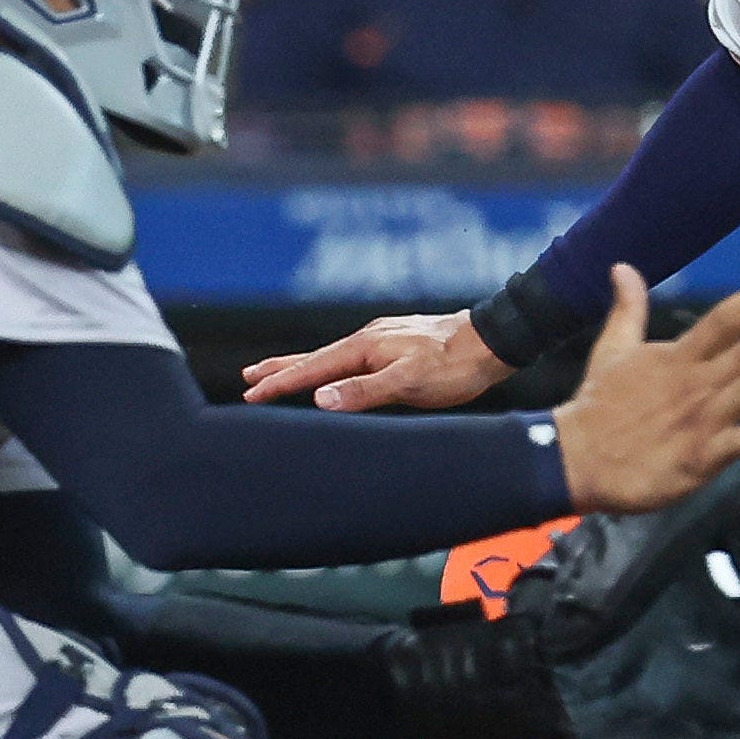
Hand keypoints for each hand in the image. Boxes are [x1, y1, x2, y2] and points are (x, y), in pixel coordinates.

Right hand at [243, 308, 514, 411]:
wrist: (492, 342)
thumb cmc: (454, 366)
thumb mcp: (409, 382)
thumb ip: (365, 391)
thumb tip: (319, 398)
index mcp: (365, 347)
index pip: (312, 368)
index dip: (280, 382)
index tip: (250, 394)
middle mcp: (367, 340)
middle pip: (314, 358)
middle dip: (279, 369)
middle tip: (247, 380)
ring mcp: (381, 341)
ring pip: (331, 357)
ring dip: (301, 367)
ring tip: (276, 373)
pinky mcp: (395, 347)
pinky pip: (349, 359)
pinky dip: (328, 366)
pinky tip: (332, 371)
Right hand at [550, 269, 739, 513]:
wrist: (575, 459)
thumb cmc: (598, 404)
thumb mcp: (612, 349)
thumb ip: (627, 309)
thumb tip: (622, 266)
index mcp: (676, 357)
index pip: (722, 321)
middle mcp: (691, 385)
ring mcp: (696, 423)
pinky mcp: (695, 461)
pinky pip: (732, 446)